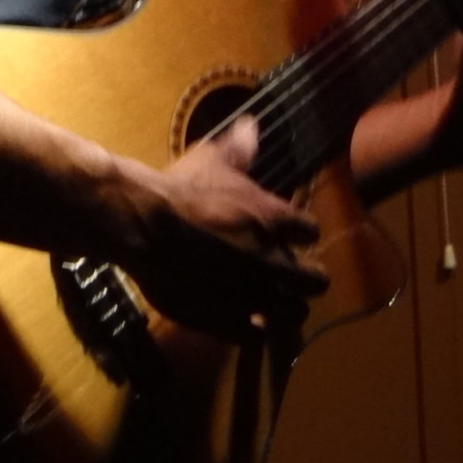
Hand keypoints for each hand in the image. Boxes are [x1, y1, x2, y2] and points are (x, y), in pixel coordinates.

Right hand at [117, 116, 328, 342]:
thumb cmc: (179, 188)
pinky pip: (257, 336)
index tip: (289, 235)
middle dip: (306, 279)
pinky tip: (243, 322)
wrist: (145, 225)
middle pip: (316, 281)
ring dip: (285, 310)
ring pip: (293, 314)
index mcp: (273, 219)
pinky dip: (253, 330)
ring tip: (272, 306)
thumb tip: (253, 126)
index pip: (311, 232)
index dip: (300, 234)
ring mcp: (253, 294)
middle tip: (290, 278)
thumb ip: (238, 150)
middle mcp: (273, 259)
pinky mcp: (229, 320)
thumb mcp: (210, 160)